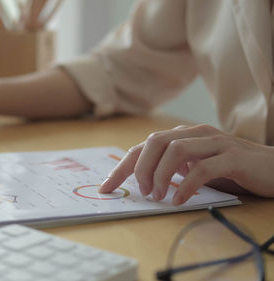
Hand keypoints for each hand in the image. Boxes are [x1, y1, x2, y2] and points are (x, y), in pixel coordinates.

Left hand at [99, 124, 273, 204]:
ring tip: (158, 197)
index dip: (122, 167)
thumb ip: (173, 168)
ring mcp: (215, 143)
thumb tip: (143, 183)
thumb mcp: (196, 167)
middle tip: (143, 192)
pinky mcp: (233, 157)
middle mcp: (196, 134)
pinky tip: (179, 200)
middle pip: (155, 141)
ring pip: (176, 150)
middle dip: (141, 168)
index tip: (106, 188)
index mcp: (184, 135)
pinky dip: (186, 185)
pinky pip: (203, 168)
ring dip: (160, 175)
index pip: (143, 146)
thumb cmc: (231, 169)